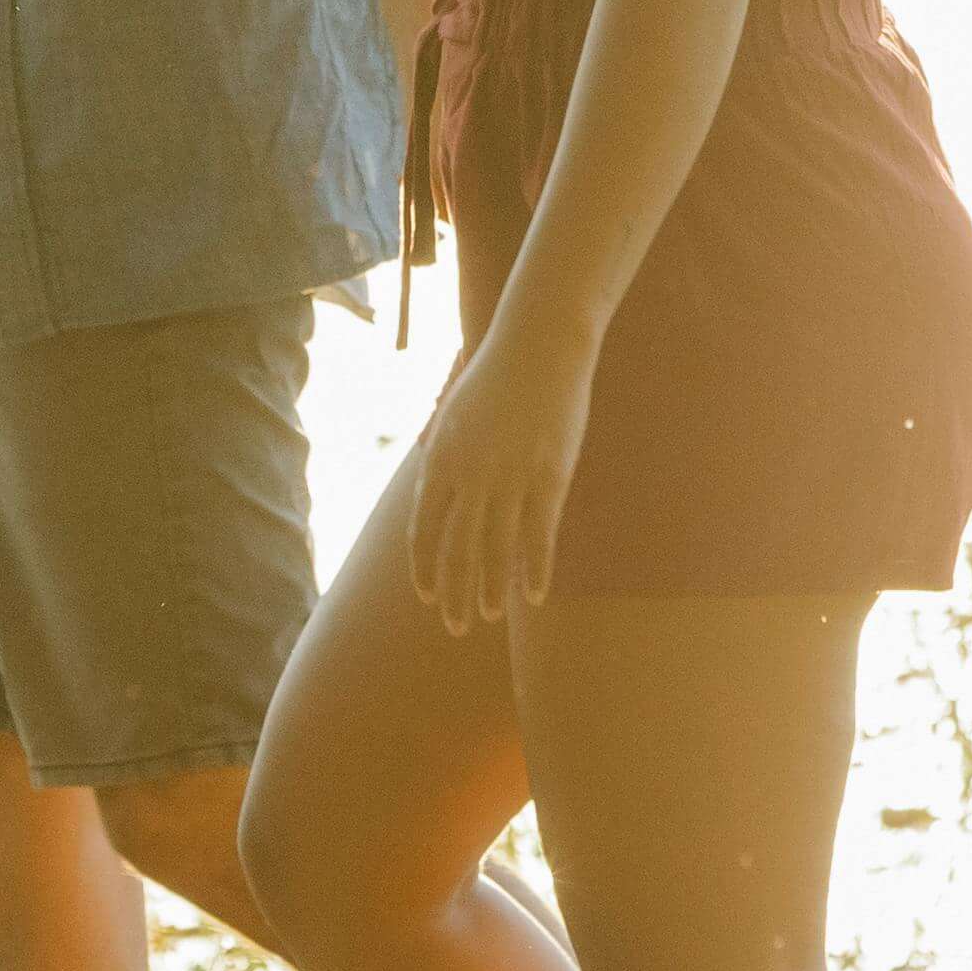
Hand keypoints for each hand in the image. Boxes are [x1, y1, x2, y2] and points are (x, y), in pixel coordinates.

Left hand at [407, 323, 594, 635]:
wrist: (540, 344)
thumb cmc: (495, 372)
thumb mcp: (452, 406)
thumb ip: (437, 441)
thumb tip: (422, 462)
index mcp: (440, 458)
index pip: (425, 529)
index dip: (425, 567)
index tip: (427, 596)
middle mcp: (470, 474)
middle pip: (457, 548)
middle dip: (455, 593)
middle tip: (455, 626)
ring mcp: (511, 476)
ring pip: (497, 549)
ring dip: (492, 589)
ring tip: (490, 617)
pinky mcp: (549, 475)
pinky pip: (539, 534)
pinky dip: (535, 568)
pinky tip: (534, 595)